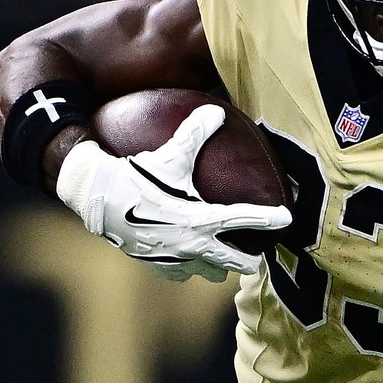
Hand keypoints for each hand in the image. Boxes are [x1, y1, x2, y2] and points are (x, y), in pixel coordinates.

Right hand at [54, 104, 287, 281]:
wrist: (96, 198)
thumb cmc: (135, 174)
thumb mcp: (169, 153)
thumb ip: (195, 132)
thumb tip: (216, 109)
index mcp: (200, 218)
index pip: (242, 219)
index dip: (267, 218)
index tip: (287, 220)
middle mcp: (191, 243)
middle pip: (229, 260)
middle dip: (245, 261)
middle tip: (256, 260)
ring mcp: (173, 257)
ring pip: (204, 271)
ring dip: (215, 268)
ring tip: (222, 265)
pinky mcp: (155, 263)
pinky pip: (178, 272)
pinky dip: (185, 268)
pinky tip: (186, 262)